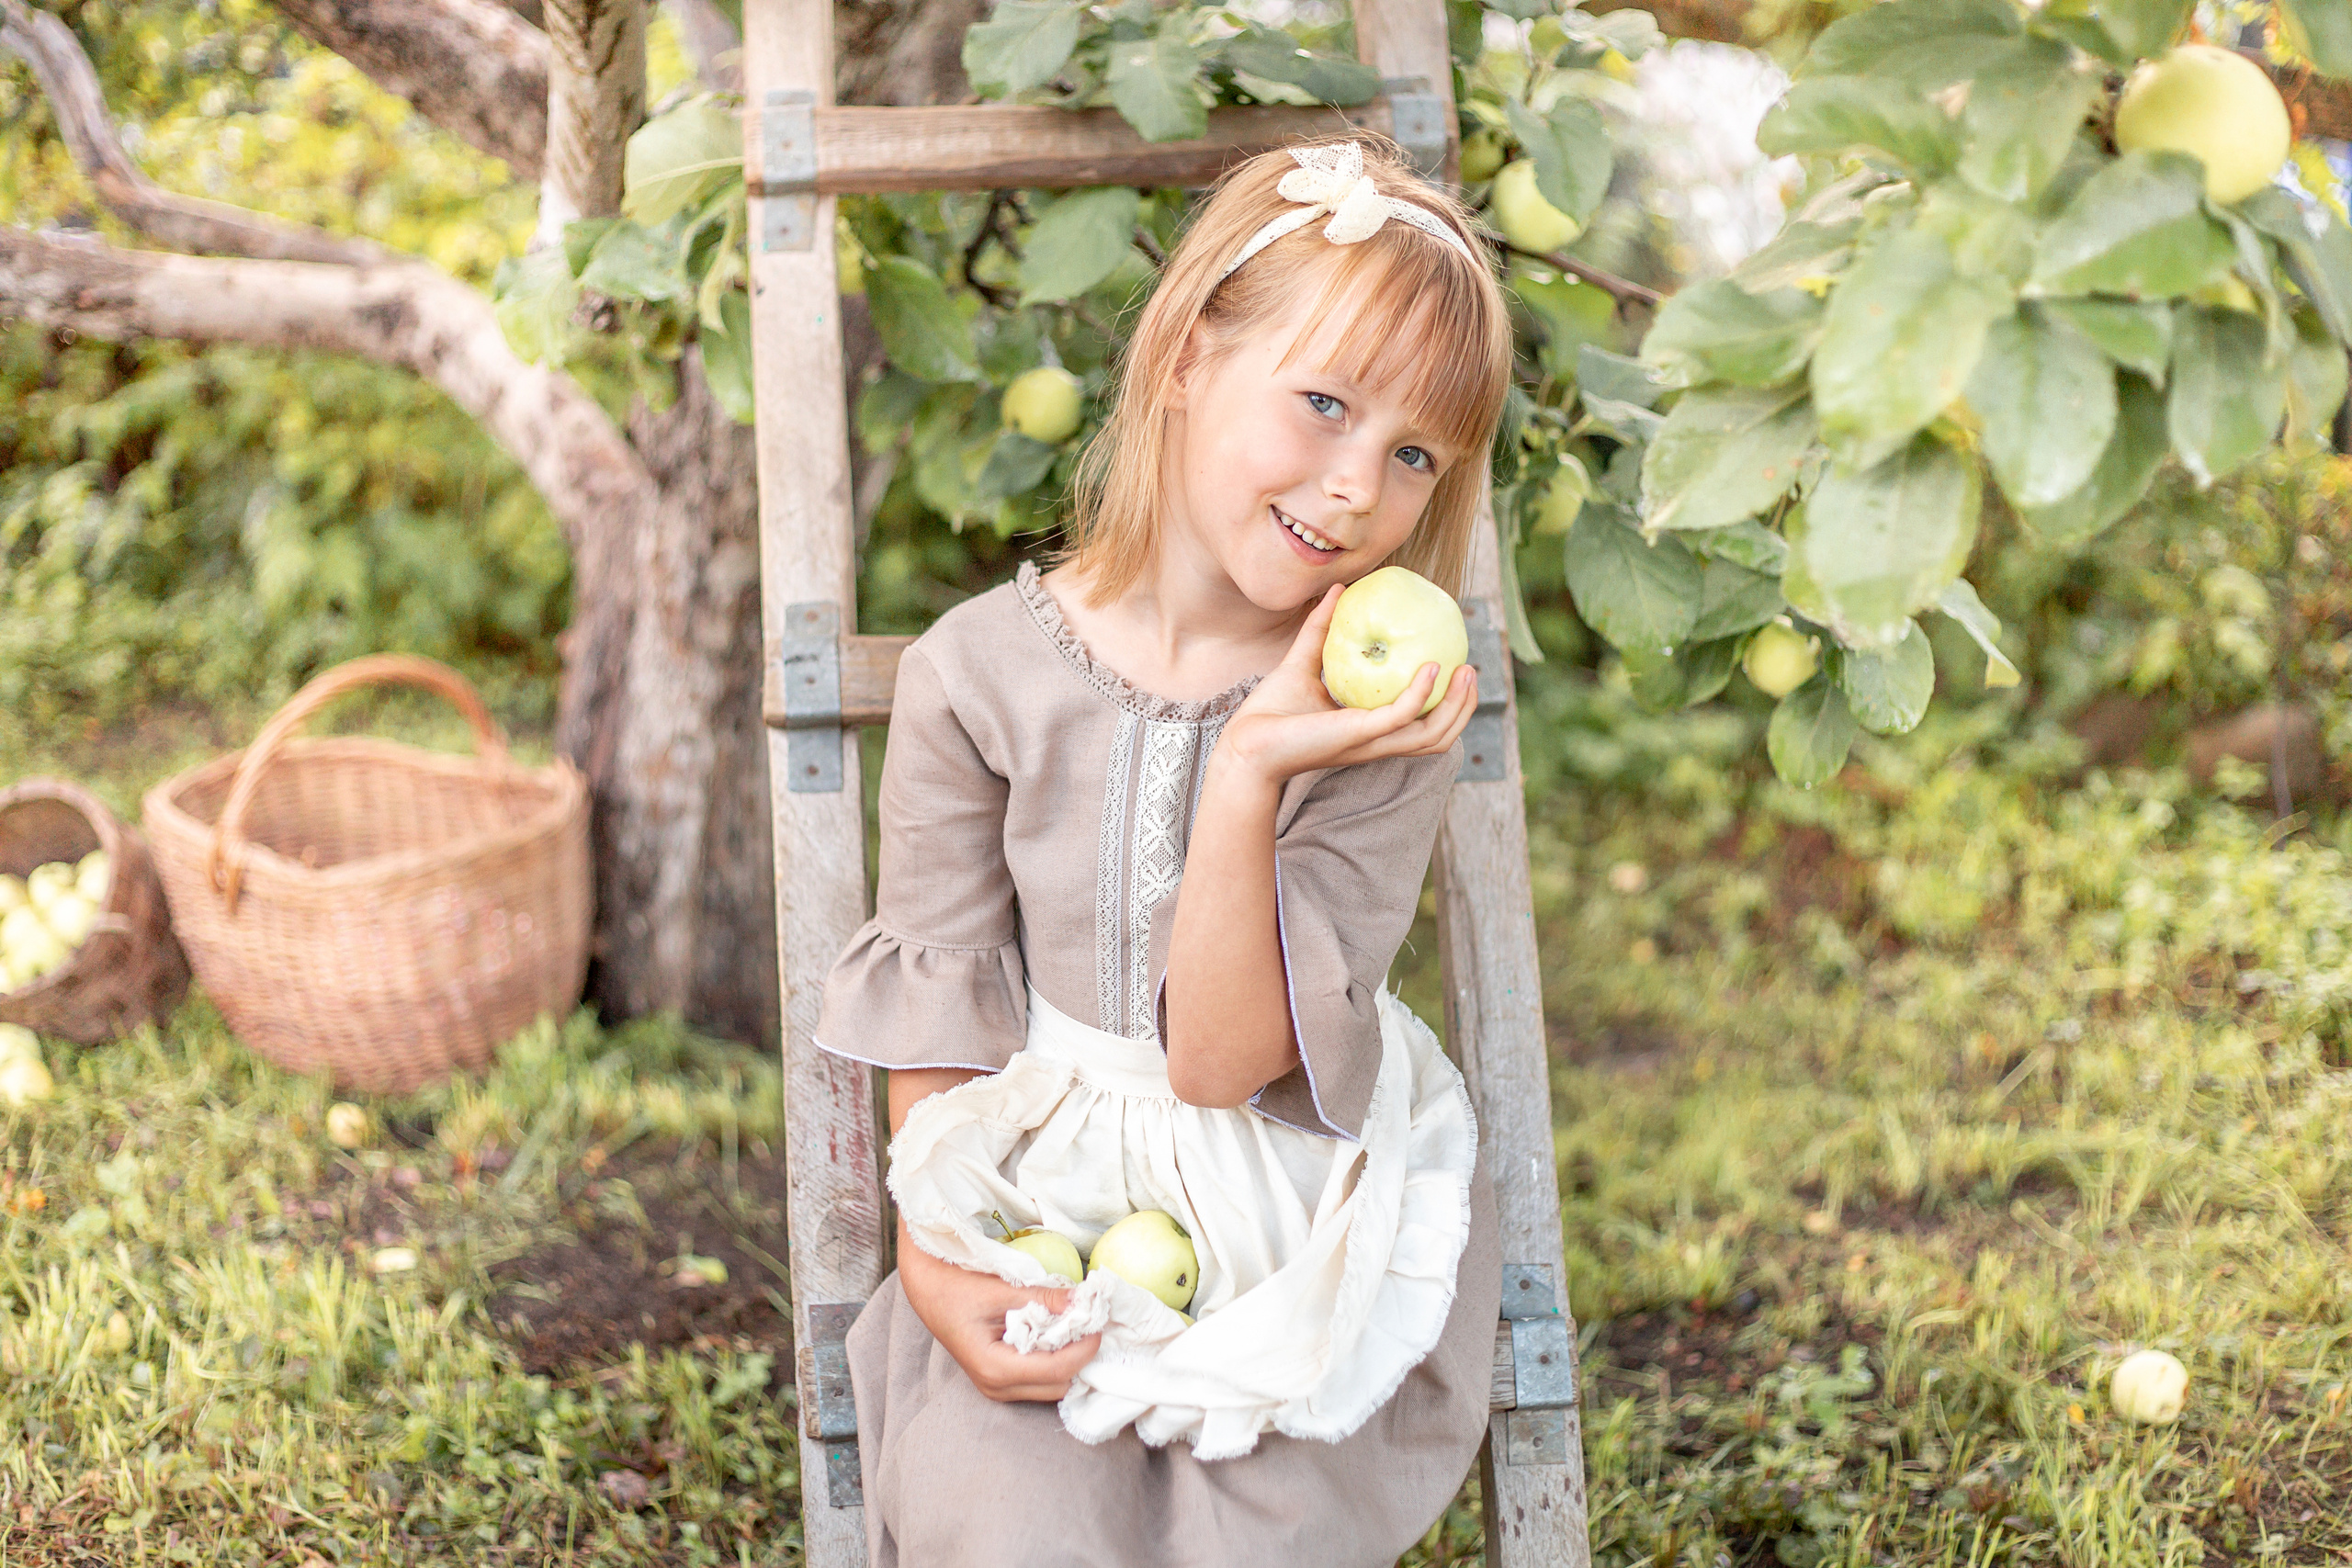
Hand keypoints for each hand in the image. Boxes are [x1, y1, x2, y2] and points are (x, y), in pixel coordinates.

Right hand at [897, 1228, 1100, 1401]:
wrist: (928, 1291)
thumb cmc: (957, 1288)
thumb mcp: (1001, 1290)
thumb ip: (1044, 1298)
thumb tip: (1084, 1299)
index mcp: (995, 1368)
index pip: (1057, 1370)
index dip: (1084, 1349)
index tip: (1098, 1323)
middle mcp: (997, 1388)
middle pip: (1058, 1385)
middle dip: (1079, 1356)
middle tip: (1090, 1323)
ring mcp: (997, 1389)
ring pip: (1050, 1387)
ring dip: (1068, 1359)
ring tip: (1074, 1327)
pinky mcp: (1000, 1382)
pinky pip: (1038, 1380)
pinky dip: (1054, 1360)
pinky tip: (1056, 1334)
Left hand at [1214, 584, 1477, 790]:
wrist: (1245, 743)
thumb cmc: (1270, 712)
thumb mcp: (1301, 663)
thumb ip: (1320, 628)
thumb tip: (1336, 589)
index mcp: (1369, 730)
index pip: (1420, 724)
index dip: (1444, 702)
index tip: (1455, 666)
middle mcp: (1376, 741)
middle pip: (1439, 736)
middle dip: (1464, 709)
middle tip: (1472, 671)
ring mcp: (1369, 742)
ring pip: (1433, 735)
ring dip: (1457, 707)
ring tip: (1466, 672)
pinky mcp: (1357, 735)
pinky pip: (1401, 717)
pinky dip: (1420, 694)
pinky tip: (1431, 668)